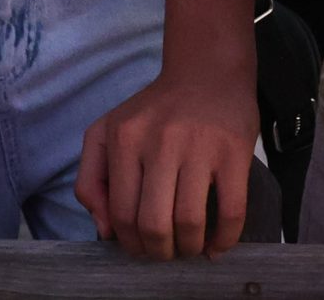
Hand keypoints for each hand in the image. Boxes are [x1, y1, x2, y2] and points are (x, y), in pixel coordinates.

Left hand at [77, 62, 256, 258]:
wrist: (207, 71)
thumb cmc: (155, 110)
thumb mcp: (106, 131)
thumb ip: (90, 180)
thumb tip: (104, 232)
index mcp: (124, 139)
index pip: (120, 213)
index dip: (130, 243)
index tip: (141, 248)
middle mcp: (158, 141)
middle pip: (153, 223)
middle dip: (158, 252)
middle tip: (165, 252)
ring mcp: (199, 147)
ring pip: (189, 222)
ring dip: (189, 248)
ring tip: (190, 247)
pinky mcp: (233, 152)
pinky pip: (231, 211)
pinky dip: (225, 239)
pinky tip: (218, 245)